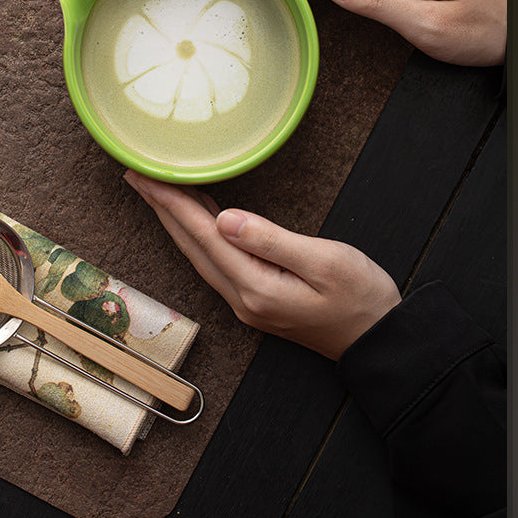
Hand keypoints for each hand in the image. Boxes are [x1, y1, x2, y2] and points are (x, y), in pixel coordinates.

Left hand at [124, 172, 400, 360]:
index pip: (203, 234)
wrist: (380, 342)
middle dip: (162, 208)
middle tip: (137, 174)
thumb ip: (271, 239)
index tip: (146, 176)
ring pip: (200, 254)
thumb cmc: (362, 298)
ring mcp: (248, 302)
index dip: (172, 202)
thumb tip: (225, 217)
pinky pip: (216, 261)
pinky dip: (199, 235)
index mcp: (256, 285)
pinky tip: (197, 218)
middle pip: (192, 245)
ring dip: (177, 221)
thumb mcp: (324, 262)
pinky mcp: (258, 300)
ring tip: (158, 190)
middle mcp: (243, 297)